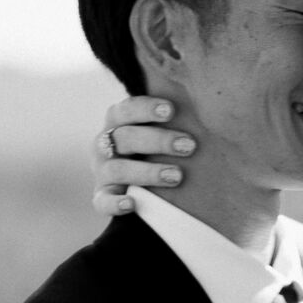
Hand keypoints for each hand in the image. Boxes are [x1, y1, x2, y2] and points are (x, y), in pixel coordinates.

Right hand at [91, 94, 196, 217]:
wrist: (133, 184)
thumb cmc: (153, 149)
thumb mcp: (156, 129)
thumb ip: (169, 118)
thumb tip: (200, 98)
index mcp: (117, 122)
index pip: (127, 110)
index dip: (146, 109)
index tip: (171, 111)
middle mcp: (105, 145)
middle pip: (126, 138)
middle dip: (158, 141)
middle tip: (189, 146)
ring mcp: (102, 172)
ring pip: (118, 169)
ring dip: (148, 172)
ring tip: (177, 177)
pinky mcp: (101, 197)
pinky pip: (103, 202)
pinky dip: (115, 204)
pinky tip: (131, 204)